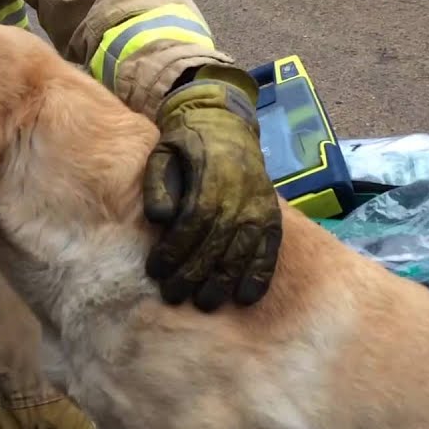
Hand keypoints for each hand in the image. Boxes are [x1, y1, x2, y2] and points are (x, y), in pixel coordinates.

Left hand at [143, 64, 281, 311]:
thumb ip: (157, 183)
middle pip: (216, 244)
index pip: (193, 223)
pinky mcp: (272, 218)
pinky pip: (269, 252)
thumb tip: (158, 219)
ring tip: (204, 303)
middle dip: (193, 274)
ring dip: (222, 282)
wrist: (226, 125)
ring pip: (242, 252)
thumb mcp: (163, 152)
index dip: (174, 250)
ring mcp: (260, 209)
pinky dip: (259, 276)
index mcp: (212, 179)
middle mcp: (241, 197)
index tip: (155, 271)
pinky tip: (246, 298)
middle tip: (173, 296)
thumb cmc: (187, 144)